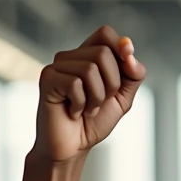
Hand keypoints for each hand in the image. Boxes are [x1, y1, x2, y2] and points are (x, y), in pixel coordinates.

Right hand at [34, 26, 146, 164]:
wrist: (73, 146)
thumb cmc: (94, 122)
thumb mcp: (123, 98)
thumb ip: (132, 75)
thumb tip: (130, 53)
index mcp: (88, 57)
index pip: (105, 33)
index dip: (120, 46)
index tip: (128, 65)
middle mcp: (71, 57)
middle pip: (103, 52)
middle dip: (112, 84)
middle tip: (100, 102)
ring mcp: (57, 66)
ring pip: (90, 68)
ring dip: (97, 98)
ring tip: (87, 109)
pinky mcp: (47, 78)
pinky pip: (75, 84)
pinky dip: (82, 104)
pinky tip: (73, 112)